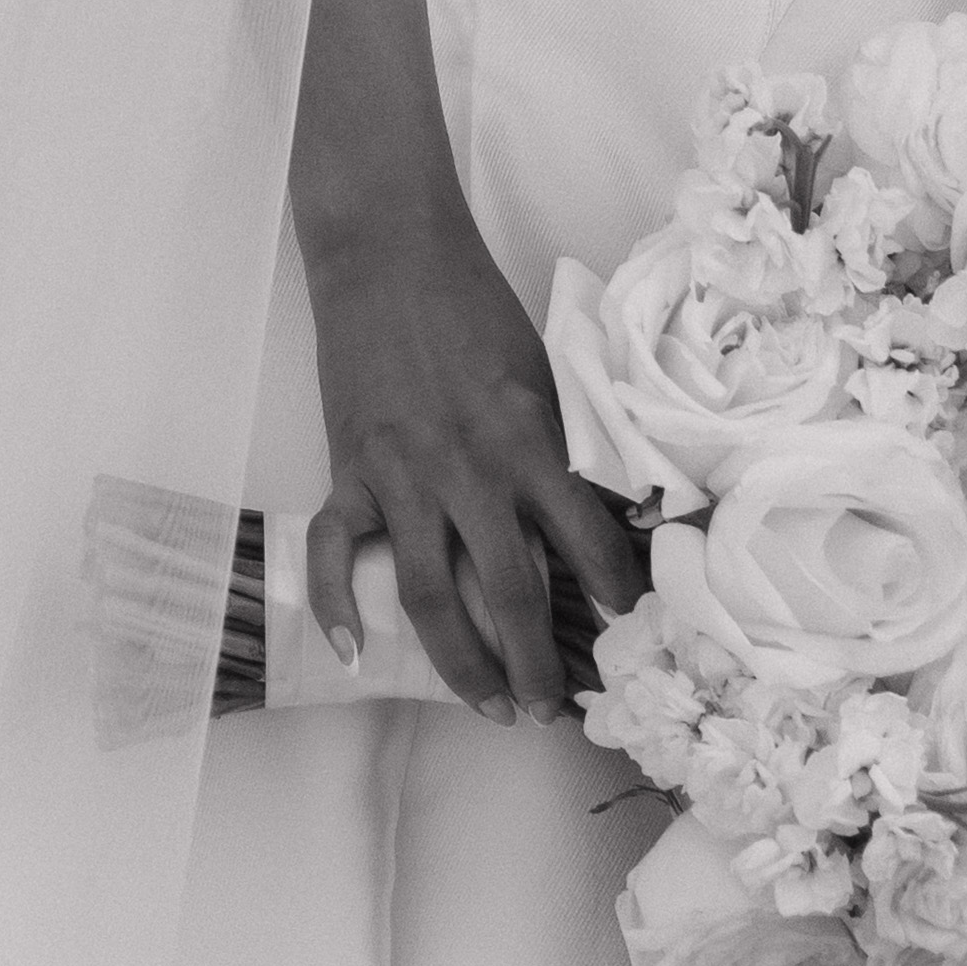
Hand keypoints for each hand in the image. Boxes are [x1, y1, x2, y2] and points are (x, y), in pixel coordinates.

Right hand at [296, 175, 643, 722]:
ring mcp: (404, 475)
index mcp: (530, 441)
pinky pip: (336, 551)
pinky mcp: (350, 469)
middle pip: (511, 594)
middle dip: (538, 666)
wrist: (390, 253)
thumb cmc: (475, 308)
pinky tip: (350, 652)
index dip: (616, 604)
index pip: (589, 545)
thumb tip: (614, 517)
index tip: (632, 642)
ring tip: (490, 707)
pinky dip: (334, 605)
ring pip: (431, 596)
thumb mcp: (545, 374)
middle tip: (554, 712)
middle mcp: (471, 470)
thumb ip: (567, 447)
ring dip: (463, 664)